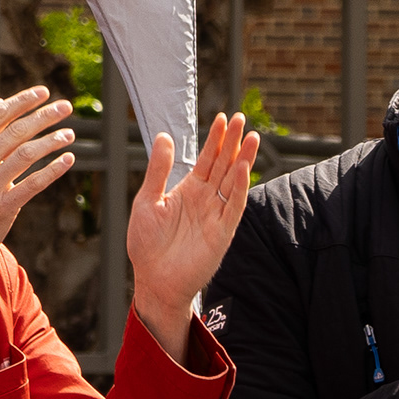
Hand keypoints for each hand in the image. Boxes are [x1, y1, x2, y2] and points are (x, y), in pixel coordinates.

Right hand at [0, 88, 78, 318]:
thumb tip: (0, 104)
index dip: (21, 102)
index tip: (43, 92)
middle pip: (15, 132)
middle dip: (44, 116)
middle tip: (66, 106)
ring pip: (27, 154)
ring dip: (52, 141)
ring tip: (70, 134)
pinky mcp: (1, 209)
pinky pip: (33, 184)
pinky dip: (53, 169)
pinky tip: (68, 159)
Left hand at [125, 113, 261, 367]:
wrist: (154, 280)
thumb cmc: (147, 245)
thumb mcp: (146, 201)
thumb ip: (158, 170)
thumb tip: (164, 136)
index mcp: (188, 191)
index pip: (207, 159)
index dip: (215, 139)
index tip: (223, 118)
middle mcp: (206, 200)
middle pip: (224, 165)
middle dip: (232, 142)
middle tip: (241, 118)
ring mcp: (216, 215)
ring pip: (233, 182)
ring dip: (242, 160)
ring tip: (252, 137)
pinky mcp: (222, 233)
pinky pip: (233, 207)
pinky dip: (239, 188)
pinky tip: (242, 169)